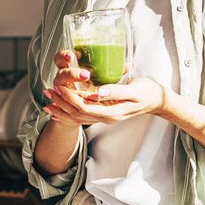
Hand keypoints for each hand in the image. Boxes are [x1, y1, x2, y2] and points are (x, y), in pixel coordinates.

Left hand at [42, 75, 168, 125]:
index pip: (84, 108)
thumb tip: (97, 93)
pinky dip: (69, 113)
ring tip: (47, 100)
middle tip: (47, 91)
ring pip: (78, 117)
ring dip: (61, 109)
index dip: (69, 99)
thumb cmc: (147, 91)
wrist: (157, 101)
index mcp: (112, 112)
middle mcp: (106, 118)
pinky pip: (83, 116)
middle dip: (61, 103)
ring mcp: (105, 117)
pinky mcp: (104, 114)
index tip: (58, 87)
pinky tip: (59, 109)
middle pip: (77, 114)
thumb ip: (115, 91)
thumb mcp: (134, 90)